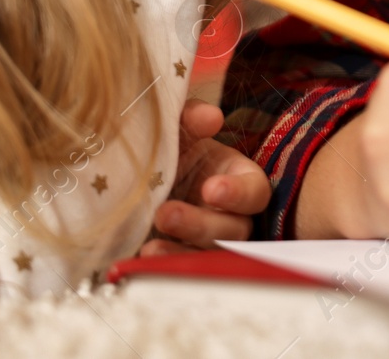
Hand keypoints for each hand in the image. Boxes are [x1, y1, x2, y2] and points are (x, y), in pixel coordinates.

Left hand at [139, 100, 270, 254]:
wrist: (134, 178)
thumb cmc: (168, 150)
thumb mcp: (177, 130)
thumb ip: (191, 117)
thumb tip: (211, 117)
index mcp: (237, 180)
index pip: (255, 192)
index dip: (238, 193)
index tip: (210, 189)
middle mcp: (230, 216)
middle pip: (232, 230)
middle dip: (200, 224)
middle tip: (167, 214)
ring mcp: (207, 243)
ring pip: (208, 256)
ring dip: (181, 253)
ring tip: (151, 247)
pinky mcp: (182, 261)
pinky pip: (182, 271)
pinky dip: (163, 267)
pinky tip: (142, 259)